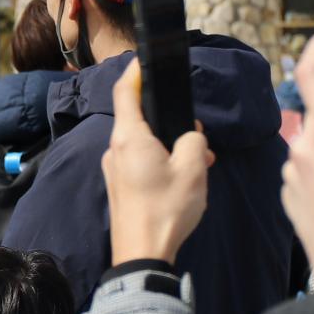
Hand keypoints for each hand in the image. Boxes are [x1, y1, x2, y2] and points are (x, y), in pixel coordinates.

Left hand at [103, 64, 212, 265]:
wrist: (142, 253)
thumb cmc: (167, 207)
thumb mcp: (192, 167)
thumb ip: (192, 140)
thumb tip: (189, 135)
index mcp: (129, 137)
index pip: (124, 92)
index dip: (134, 72)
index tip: (144, 59)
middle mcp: (115, 148)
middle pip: (139, 119)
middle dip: (169, 121)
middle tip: (197, 134)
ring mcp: (114, 169)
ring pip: (144, 143)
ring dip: (170, 145)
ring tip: (199, 162)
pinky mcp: (120, 186)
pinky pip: (141, 162)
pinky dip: (162, 162)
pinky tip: (185, 178)